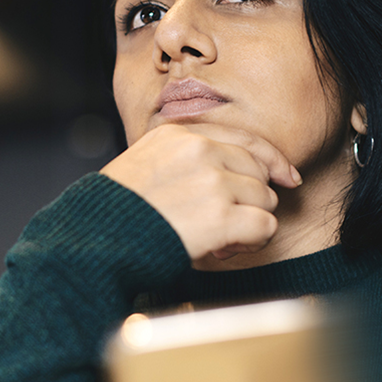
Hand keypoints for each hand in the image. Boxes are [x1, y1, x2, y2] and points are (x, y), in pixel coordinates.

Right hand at [100, 124, 301, 260]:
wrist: (94, 238)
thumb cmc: (118, 210)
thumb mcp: (147, 163)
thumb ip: (187, 159)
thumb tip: (235, 174)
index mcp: (181, 135)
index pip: (245, 140)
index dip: (273, 160)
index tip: (287, 176)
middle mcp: (199, 151)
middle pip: (259, 171)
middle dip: (254, 198)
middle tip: (235, 221)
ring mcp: (211, 181)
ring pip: (265, 198)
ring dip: (252, 220)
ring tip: (224, 237)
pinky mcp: (219, 216)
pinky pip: (264, 225)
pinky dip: (255, 240)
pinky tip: (230, 246)